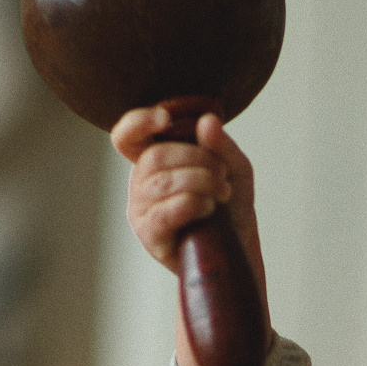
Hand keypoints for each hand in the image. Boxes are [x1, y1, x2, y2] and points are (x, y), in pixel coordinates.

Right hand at [111, 104, 266, 300]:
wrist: (239, 246)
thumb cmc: (231, 205)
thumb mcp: (235, 168)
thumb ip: (221, 144)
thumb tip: (207, 121)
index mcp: (154, 161)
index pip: (127, 137)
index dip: (138, 122)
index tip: (165, 119)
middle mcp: (141, 183)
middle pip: (155, 156)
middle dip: (196, 160)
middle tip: (221, 174)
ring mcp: (141, 210)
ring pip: (162, 183)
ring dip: (200, 182)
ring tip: (222, 192)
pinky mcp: (150, 235)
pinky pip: (165, 212)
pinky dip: (193, 204)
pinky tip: (209, 209)